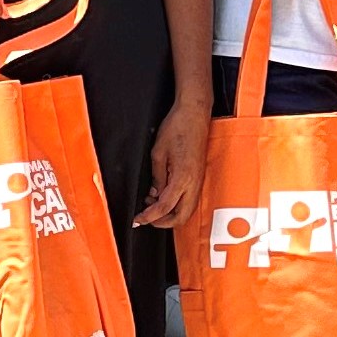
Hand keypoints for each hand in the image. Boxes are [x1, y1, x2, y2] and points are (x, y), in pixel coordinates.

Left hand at [136, 93, 208, 226]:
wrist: (195, 114)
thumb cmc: (177, 128)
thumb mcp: (158, 153)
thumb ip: (157, 178)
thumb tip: (154, 195)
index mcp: (183, 178)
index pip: (165, 207)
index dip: (149, 217)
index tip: (137, 219)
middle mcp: (194, 183)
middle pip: (181, 217)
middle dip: (162, 223)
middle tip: (145, 218)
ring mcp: (199, 181)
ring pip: (187, 211)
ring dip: (169, 214)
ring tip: (151, 204)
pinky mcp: (199, 177)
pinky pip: (189, 200)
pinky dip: (176, 204)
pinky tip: (163, 195)